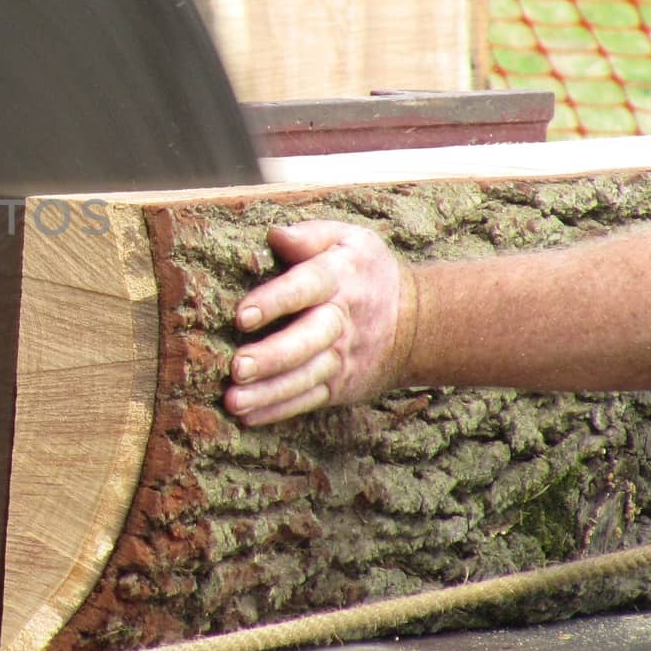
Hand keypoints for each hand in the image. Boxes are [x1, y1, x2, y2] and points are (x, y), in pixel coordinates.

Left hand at [223, 221, 413, 424]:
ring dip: (269, 392)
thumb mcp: (347, 240)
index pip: (305, 288)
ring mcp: (342, 358)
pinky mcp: (340, 386)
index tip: (242, 315)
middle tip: (237, 366)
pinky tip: (248, 416)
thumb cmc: (363, 272)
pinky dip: (278, 410)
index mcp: (339, 278)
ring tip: (234, 401)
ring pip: (305, 377)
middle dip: (272, 356)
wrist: (416, 322)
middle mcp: (341, 321)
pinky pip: (309, 400)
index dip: (274, 301)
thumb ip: (310, 235)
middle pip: (307, 341)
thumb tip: (276, 234)